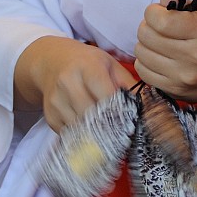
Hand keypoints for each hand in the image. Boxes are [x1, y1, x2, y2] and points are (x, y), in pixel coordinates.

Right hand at [14, 36, 135, 132]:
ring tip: (106, 132)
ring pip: (82, 129)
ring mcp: (56, 100)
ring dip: (96, 135)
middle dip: (110, 127)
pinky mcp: (50, 116)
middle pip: (94, 117)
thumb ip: (128, 84)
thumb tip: (146, 108)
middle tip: (121, 134)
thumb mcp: (109, 64)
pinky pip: (71, 135)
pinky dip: (82, 135)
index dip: (120, 112)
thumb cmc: (86, 62)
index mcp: (87, 66)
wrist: (52, 60)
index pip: (106, 97)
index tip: (129, 122)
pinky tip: (87, 126)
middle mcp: (68, 82)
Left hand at [134, 0, 196, 102]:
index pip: (160, 20)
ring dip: (146, 43)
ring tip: (159, 41)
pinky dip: (146, 61)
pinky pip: (143, 71)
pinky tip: (158, 56)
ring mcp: (184, 77)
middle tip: (159, 26)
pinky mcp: (176, 91)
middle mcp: (195, 56)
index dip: (153, 12)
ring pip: (141, 53)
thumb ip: (179, 2)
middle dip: (148, 26)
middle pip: (147, 35)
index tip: (159, 12)